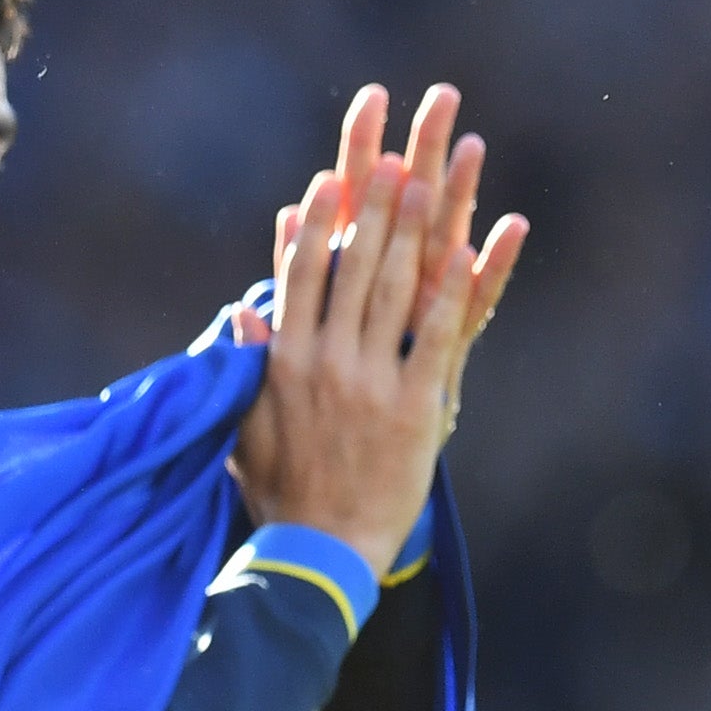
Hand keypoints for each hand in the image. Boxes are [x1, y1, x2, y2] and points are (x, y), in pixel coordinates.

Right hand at [228, 83, 529, 567]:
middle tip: (388, 158)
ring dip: (410, 230)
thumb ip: (247, 368)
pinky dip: (450, 291)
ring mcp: (369, 381)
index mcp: (284, 363)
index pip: (297, 278)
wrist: (322, 552)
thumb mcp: (246, 428)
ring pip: (390, 289)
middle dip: (370, 209)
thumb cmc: (282, 494)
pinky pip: (435, 335)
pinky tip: (467, 250)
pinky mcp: (412, 406)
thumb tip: (242, 313)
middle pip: (348, 269)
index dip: (315, 226)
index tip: (328, 181)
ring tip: (426, 181)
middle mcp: (324, 362)